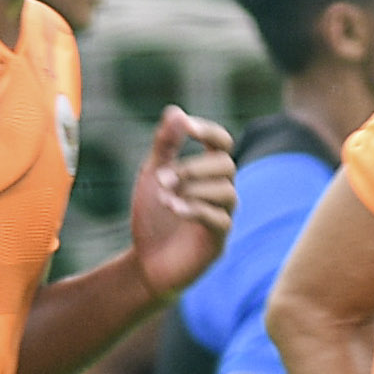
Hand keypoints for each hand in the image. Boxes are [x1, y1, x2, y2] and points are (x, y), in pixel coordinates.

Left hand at [128, 107, 239, 297]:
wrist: (146, 263)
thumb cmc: (154, 217)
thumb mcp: (153, 175)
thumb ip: (165, 145)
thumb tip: (175, 111)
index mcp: (207, 172)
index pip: (221, 142)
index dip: (207, 130)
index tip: (185, 126)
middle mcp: (220, 192)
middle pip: (226, 165)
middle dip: (193, 167)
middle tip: (162, 178)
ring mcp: (222, 217)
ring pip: (227, 192)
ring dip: (194, 188)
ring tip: (165, 195)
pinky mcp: (217, 243)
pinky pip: (220, 220)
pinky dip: (196, 209)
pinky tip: (173, 208)